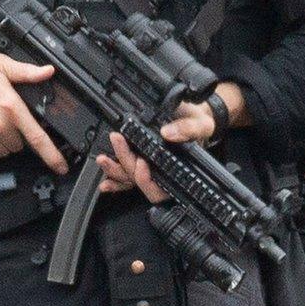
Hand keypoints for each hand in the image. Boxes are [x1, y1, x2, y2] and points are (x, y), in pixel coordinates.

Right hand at [0, 53, 67, 173]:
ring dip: (1, 141)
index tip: (61, 167)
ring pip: (4, 150)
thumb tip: (47, 71)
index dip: (52, 155)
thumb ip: (26, 72)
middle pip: (19, 144)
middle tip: (3, 116)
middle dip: (16, 134)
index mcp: (10, 107)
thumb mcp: (0, 65)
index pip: (37, 137)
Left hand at [96, 85, 239, 198]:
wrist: (194, 117)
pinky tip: (103, 179)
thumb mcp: (201, 125)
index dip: (146, 179)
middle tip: (118, 141)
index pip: (160, 188)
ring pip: (129, 179)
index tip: (141, 162)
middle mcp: (160, 174)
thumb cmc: (199, 125)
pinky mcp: (140, 162)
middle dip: (124, 164)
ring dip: (114, 171)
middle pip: (138, 180)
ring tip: (103, 159)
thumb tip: (168, 133)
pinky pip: (126, 175)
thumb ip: (188, 129)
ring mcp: (149, 169)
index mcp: (176, 172)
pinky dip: (114, 178)